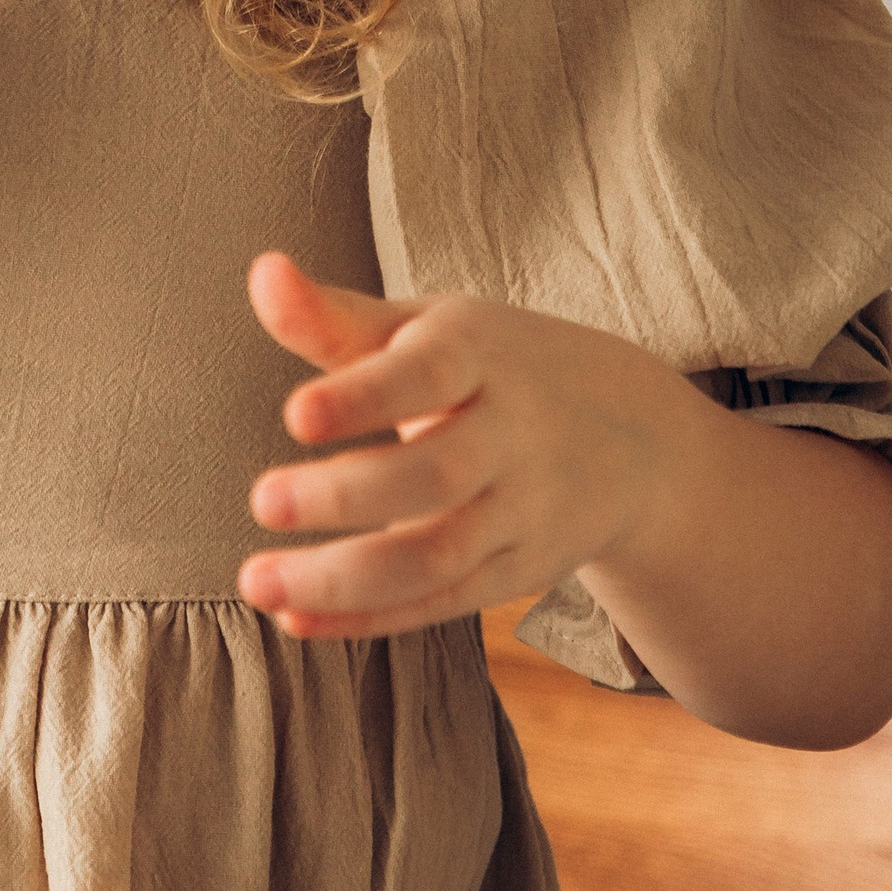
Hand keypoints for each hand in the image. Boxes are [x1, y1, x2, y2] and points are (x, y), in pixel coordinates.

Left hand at [236, 253, 695, 642]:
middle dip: (347, 496)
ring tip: (258, 582)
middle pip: (434, 476)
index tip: (294, 414)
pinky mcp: (513, 572)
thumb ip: (338, 315)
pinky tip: (296, 618)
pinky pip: (439, 604)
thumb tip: (263, 271)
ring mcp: (518, 512)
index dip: (363, 397)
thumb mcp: (427, 326)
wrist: (633, 436)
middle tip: (262, 499)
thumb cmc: (492, 365)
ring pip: (436, 558)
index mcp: (479, 356)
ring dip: (343, 581)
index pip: (425, 376)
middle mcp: (508, 437)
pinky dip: (367, 619)